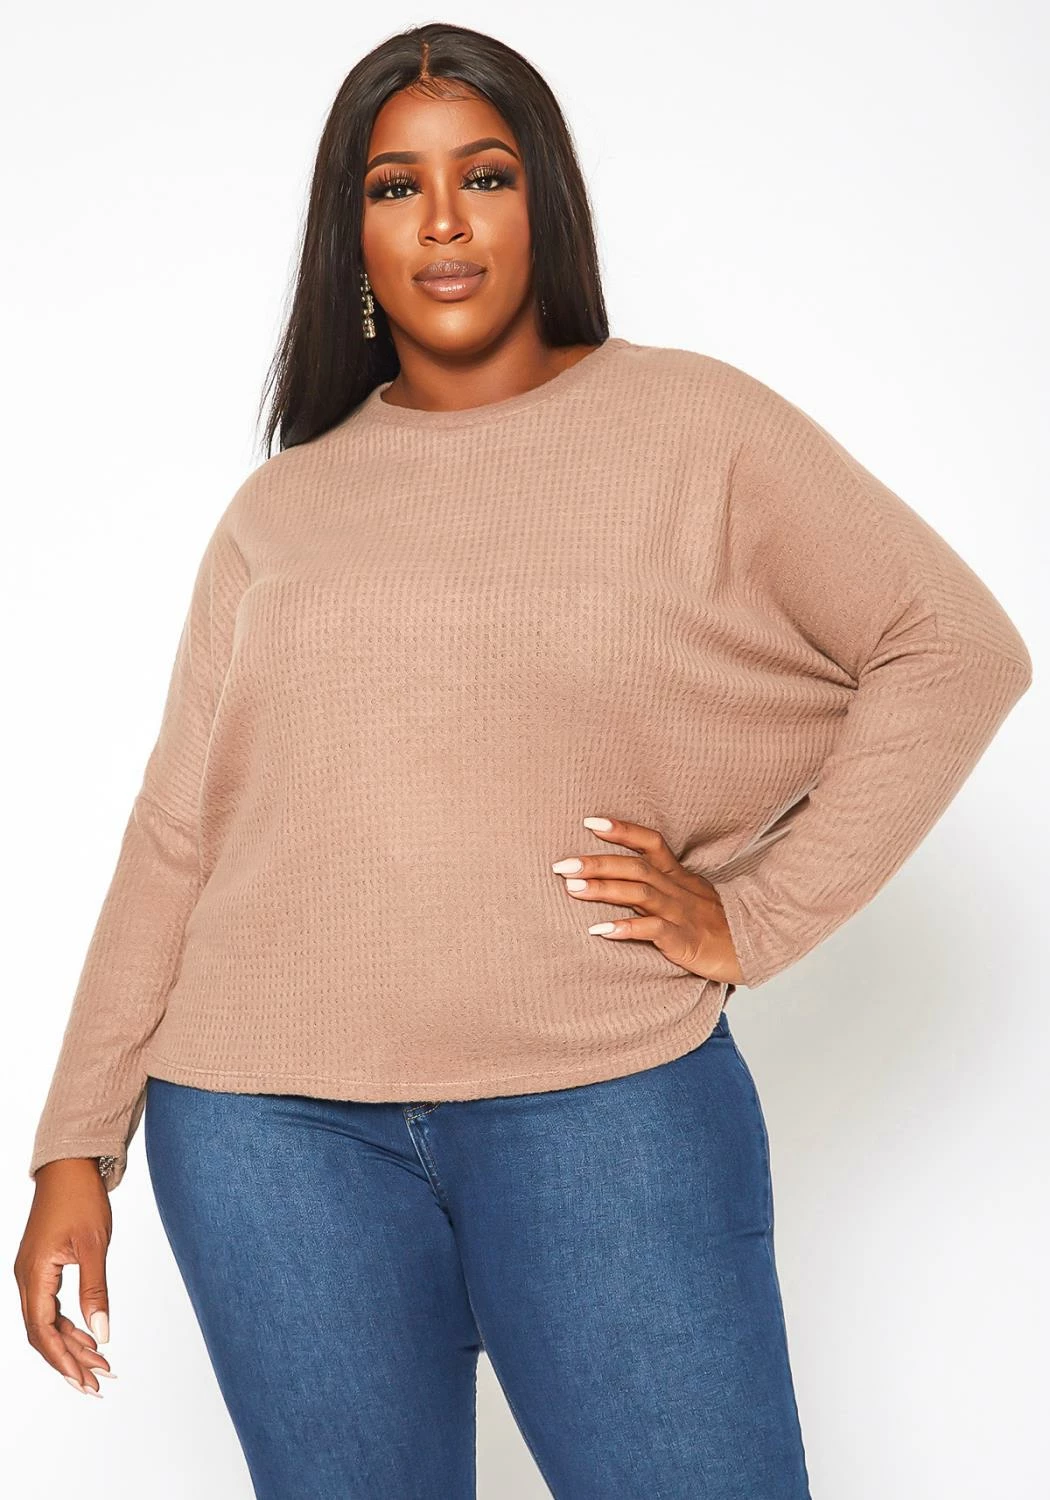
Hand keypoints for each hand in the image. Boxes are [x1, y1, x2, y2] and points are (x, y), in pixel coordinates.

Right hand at [13, 1159, 116, 1396]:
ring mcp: (32, 1273)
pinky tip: (89, 1336)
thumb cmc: (81, 1198)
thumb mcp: (94, 1244)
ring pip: (47, 1322)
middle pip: (43, 1333)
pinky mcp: (41, 1267)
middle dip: (69, 1360)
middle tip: (98, 1383)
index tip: (84, 1382)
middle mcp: (26, 1278)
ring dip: (71, 1344)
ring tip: (101, 1365)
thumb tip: (102, 1333)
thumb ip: (96, 1290)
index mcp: (34, 1274)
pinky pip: (50, 1306)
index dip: (63, 1360)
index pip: (42, 1331)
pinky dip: (69, 1324)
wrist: (70, 1165)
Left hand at [552, 815, 743, 986]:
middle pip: (634, 867)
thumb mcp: (690, 895)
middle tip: (561, 864)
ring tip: (572, 889)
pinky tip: (600, 930)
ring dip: (603, 890)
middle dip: (596, 863)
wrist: (753, 948)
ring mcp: (680, 913)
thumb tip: (621, 878)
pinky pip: (652, 931)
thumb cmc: (716, 923)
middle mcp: (676, 889)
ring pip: (639, 894)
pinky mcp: (683, 939)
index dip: (622, 829)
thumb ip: (660, 885)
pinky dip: (625, 929)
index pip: (650, 843)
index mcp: (677, 876)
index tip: (589, 822)